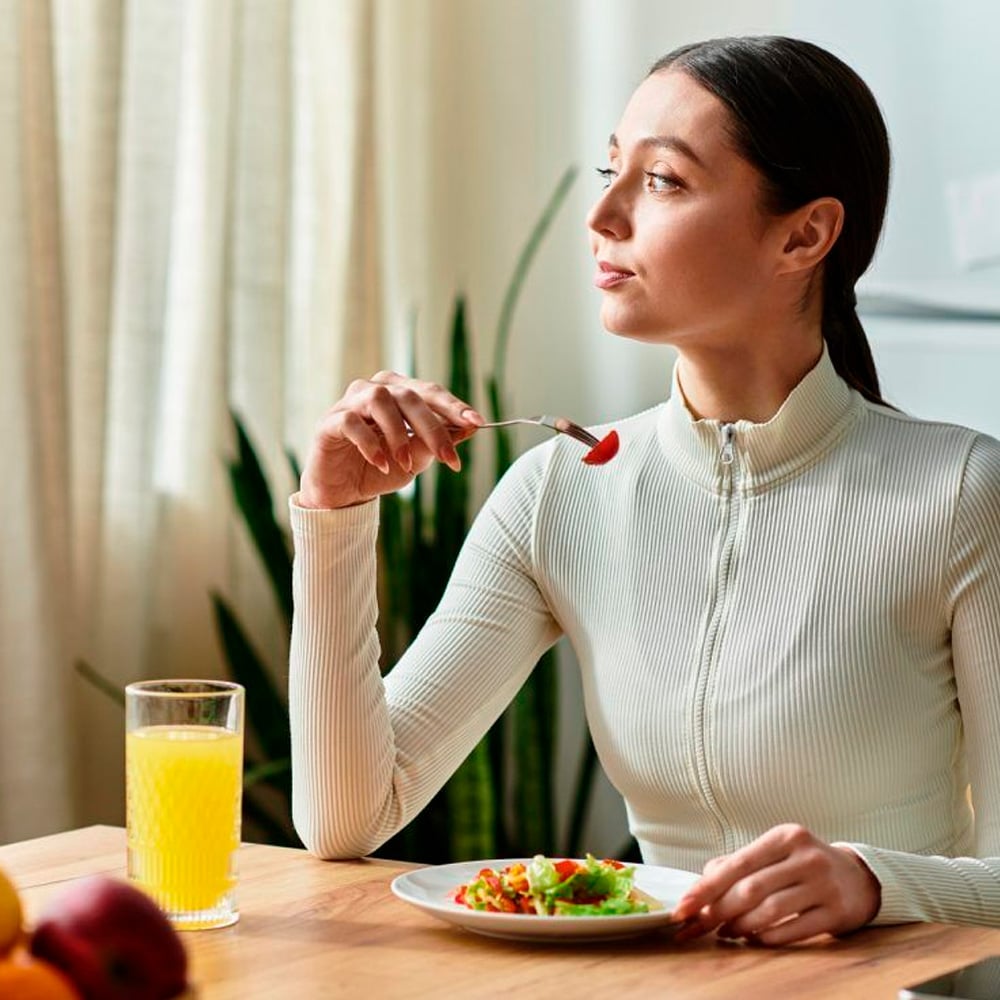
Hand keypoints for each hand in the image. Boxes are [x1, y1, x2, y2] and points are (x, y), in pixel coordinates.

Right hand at [298, 371, 484, 508]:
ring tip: (405, 462)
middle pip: (409, 396)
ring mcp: (350, 403)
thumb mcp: (416, 460)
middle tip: (449, 457)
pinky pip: (352, 423)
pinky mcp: (329, 422)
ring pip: (380, 400)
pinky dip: (371, 444)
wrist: (344, 493)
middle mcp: (375, 390)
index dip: (454, 406)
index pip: (430, 392)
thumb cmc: (382, 469)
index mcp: (399, 394)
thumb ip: (436, 443)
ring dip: (398, 434)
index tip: (477, 423)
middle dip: (433, 427)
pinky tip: (382, 463)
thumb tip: (470, 429)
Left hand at [671, 824, 880, 945]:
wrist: (859, 878)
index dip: (706, 888)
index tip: (683, 907)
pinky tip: (753, 939)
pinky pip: (794, 930)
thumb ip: (739, 863)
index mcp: (785, 836)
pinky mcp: (838, 912)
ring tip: (726, 932)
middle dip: (718, 911)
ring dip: (741, 927)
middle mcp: (806, 857)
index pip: (737, 864)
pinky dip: (768, 938)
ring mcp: (824, 885)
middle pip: (750, 889)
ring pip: (770, 911)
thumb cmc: (803, 864)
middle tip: (698, 927)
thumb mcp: (775, 852)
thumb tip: (701, 884)